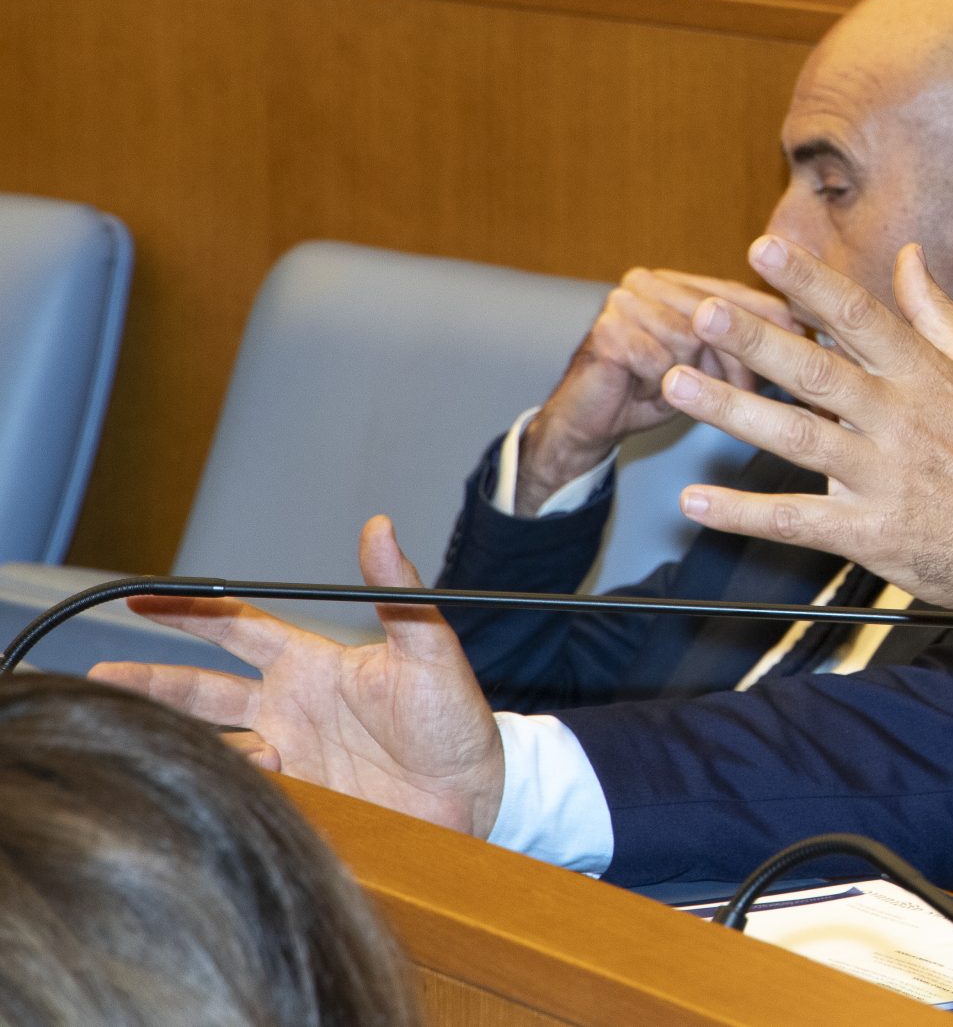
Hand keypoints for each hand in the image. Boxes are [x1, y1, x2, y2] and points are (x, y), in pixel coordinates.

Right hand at [91, 516, 507, 838]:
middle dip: (150, 682)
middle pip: (201, 690)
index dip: (189, 612)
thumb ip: (399, 593)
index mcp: (312, 665)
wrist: (478, 795)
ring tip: (168, 739)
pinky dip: (236, 783)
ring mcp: (290, 756)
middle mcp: (289, 709)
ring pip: (213, 743)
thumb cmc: (458, 718)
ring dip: (189, 740)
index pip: (236, 629)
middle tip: (98, 680)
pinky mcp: (297, 801)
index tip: (138, 598)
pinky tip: (258, 777)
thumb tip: (379, 528)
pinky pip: (247, 790)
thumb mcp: (429, 649)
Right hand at [520, 270, 801, 509]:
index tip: (820, 359)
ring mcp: (625, 300)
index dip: (783, 329)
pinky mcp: (608, 330)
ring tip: (686, 392)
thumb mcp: (714, 365)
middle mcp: (652, 280)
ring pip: (696, 339)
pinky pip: (664, 361)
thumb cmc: (658, 393)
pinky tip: (651, 392)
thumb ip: (755, 342)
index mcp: (682, 281)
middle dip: (741, 361)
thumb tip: (827, 338)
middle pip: (725, 316)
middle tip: (752, 393)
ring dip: (700, 378)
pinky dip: (666, 387)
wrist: (588, 424)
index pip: (745, 296)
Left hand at [666, 237, 952, 650]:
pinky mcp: (870, 534)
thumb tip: (907, 257)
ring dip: (731, 411)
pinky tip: (696, 499)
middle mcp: (901, 421)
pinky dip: (743, 512)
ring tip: (676, 383)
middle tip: (702, 311)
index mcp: (927, 377)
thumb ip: (938, 314)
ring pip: (796, 438)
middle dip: (756, 339)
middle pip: (817, 372)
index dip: (809, 282)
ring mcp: (884, 479)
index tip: (763, 250)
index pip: (859, 317)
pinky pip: (796, 520)